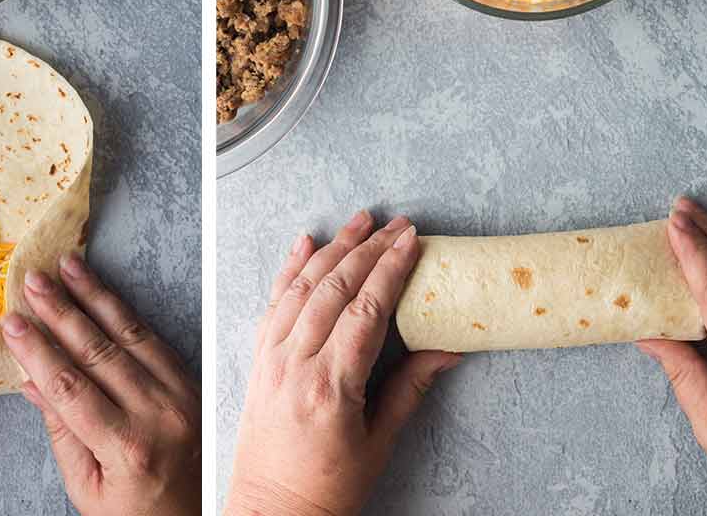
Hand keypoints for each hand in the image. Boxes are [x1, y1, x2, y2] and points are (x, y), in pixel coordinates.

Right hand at [0, 252, 199, 515]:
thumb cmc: (136, 513)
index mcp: (127, 449)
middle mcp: (157, 416)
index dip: (37, 350)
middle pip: (98, 351)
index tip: (12, 321)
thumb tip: (30, 379)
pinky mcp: (191, 383)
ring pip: (129, 334)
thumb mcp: (88, 489)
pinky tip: (103, 291)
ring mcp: (180, 395)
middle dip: (61, 310)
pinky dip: (125, 312)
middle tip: (33, 279)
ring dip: (94, 296)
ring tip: (67, 266)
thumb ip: (61, 432)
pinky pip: (153, 339)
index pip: (69, 387)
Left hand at [226, 210, 459, 515]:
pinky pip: (274, 301)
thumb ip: (410, 389)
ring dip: (334, 248)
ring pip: (304, 286)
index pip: (366, 310)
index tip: (411, 241)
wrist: (272, 511)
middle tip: (395, 224)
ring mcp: (272, 358)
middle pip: (336, 288)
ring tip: (361, 220)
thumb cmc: (328, 489)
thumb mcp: (378, 444)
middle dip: (369, 249)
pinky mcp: (259, 359)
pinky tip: (305, 243)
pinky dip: (291, 268)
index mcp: (331, 387)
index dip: (391, 270)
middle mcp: (297, 364)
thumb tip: (447, 349)